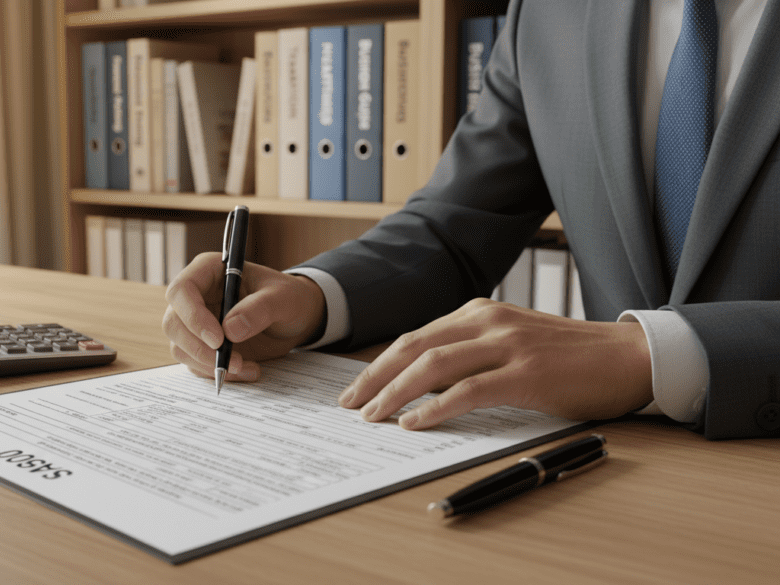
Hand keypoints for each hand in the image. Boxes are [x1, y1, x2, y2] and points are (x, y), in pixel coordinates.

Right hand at [163, 252, 325, 381]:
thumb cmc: (288, 297)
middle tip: (231, 361)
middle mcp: (196, 296)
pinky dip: (217, 372)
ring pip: (180, 347)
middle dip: (198, 348)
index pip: (182, 290)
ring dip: (208, 364)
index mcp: (209, 271)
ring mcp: (196, 322)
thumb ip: (260, 308)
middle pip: (173, 323)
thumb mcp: (283, 297)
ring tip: (245, 367)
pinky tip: (246, 370)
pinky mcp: (203, 345)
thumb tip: (230, 330)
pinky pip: (196, 363)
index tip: (218, 339)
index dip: (193, 316)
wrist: (294, 318)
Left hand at [337, 298, 652, 429]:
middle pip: (414, 347)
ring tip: (372, 416)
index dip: (382, 363)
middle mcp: (488, 321)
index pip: (417, 337)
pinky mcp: (525, 373)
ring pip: (433, 366)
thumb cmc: (570, 357)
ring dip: (395, 393)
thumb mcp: (512, 343)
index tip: (358, 386)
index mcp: (480, 312)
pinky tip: (414, 424)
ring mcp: (507, 345)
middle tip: (349, 403)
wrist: (629, 357)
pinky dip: (435, 408)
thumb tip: (424, 385)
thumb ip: (472, 355)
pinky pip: (468, 391)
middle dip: (375, 377)